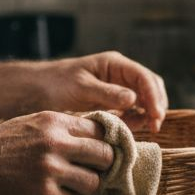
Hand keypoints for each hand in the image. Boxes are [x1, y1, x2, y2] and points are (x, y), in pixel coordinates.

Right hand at [0, 111, 114, 194]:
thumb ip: (61, 128)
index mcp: (54, 121)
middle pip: (104, 156)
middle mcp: (56, 143)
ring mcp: (50, 169)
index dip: (102, 143)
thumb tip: (97, 138)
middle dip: (100, 167)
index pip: (101, 130)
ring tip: (67, 187)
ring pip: (92, 183)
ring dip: (83, 188)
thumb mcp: (31, 123)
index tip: (97, 154)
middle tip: (87, 172)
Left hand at [37, 51, 167, 131]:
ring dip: (149, 113)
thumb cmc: (56, 84)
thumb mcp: (81, 87)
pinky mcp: (113, 105)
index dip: (153, 96)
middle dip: (156, 104)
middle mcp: (120, 76)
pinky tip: (135, 129)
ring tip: (149, 128)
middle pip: (150, 87)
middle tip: (155, 125)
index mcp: (114, 64)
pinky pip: (132, 112)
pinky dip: (137, 120)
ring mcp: (118, 90)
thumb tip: (133, 99)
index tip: (155, 115)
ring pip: (144, 100)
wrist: (37, 91)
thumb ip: (106, 93)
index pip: (143, 77)